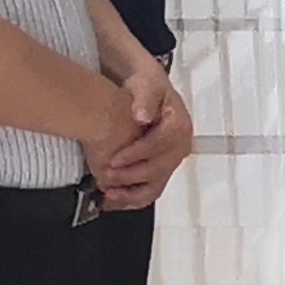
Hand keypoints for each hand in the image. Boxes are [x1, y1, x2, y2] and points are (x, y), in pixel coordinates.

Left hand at [97, 60, 191, 210]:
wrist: (146, 92)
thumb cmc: (146, 86)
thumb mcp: (146, 84)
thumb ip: (144, 98)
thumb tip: (142, 115)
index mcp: (179, 126)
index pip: (159, 145)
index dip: (135, 155)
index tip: (113, 160)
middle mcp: (179, 146)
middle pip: (158, 169)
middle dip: (129, 176)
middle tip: (105, 177)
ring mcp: (171, 161)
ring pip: (155, 186)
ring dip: (131, 194)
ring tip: (108, 195)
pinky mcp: (161, 170)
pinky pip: (150, 190)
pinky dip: (131, 198)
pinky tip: (113, 200)